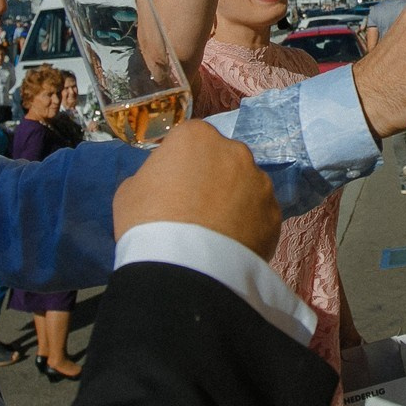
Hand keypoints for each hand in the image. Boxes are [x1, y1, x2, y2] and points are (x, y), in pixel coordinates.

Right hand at [112, 121, 280, 258]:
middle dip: (214, 178)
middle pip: (223, 160)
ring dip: (234, 201)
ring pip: (246, 187)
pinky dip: (249, 226)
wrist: (185, 268)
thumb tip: (163, 183)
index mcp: (196, 137)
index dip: (182, 163)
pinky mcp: (275, 213)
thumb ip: (152, 177)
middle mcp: (235, 151)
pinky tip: (232, 246)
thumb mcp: (130, 192)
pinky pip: (259, 215)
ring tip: (216, 232)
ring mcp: (260, 182)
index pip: (191, 141)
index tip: (175, 185)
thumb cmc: (148, 222)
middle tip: (197, 209)